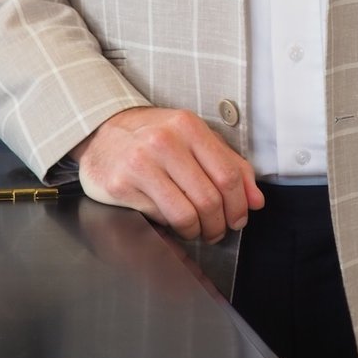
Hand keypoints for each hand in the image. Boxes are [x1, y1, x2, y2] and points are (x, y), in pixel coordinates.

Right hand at [70, 106, 263, 242]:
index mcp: (188, 126)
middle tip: (217, 230)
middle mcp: (165, 141)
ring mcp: (141, 163)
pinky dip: (172, 228)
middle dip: (219, 224)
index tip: (238, 218)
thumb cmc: (152, 135)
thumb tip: (256, 200)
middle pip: (209, 199)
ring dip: (198, 232)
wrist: (102, 130)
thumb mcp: (193, 137)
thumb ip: (229, 163)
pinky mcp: (122, 184)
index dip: (239, 205)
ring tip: (197, 230)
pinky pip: (159, 218)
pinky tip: (172, 222)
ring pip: (186, 214)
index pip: (228, 175)